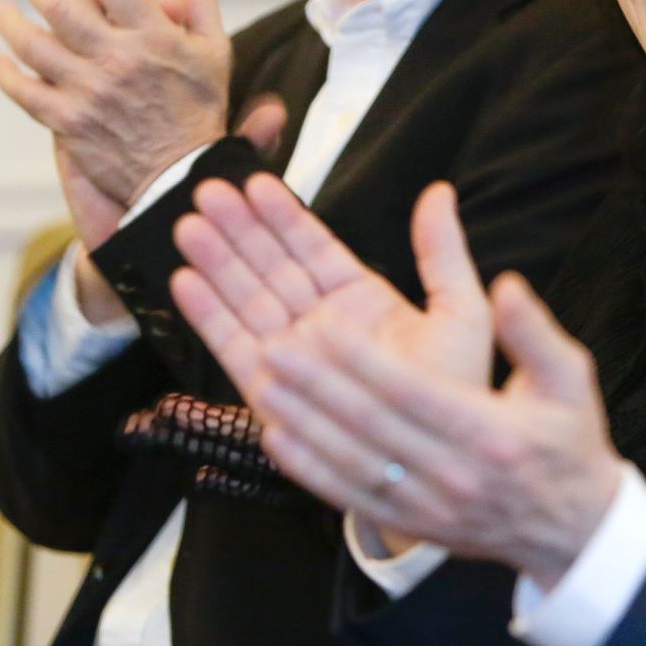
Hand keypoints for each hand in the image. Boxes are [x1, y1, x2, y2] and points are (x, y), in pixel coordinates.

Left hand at [0, 0, 232, 206]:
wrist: (184, 174)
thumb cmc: (199, 107)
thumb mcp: (213, 47)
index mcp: (157, 37)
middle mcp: (120, 60)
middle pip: (60, 4)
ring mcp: (90, 92)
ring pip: (30, 43)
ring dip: (7, 18)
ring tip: (0, 6)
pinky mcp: (68, 121)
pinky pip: (20, 89)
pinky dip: (1, 70)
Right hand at [170, 176, 494, 406]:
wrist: (438, 462)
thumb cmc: (455, 391)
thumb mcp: (461, 311)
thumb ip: (442, 252)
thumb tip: (438, 192)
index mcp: (364, 300)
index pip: (315, 249)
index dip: (284, 217)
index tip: (256, 183)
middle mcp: (323, 324)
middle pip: (272, 267)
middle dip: (239, 231)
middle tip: (208, 192)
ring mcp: (296, 356)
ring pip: (248, 299)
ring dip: (217, 264)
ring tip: (188, 226)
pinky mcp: (274, 391)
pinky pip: (235, 347)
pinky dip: (209, 317)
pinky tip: (185, 282)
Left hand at [253, 266, 622, 590]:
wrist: (575, 526)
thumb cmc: (569, 440)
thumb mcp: (569, 377)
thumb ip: (533, 330)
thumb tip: (507, 286)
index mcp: (493, 432)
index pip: (415, 392)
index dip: (366, 361)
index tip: (325, 326)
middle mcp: (456, 474)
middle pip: (373, 425)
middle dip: (319, 384)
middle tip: (275, 345)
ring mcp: (429, 506)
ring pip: (350, 461)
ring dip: (303, 421)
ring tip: (264, 381)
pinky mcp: (411, 524)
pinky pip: (348, 495)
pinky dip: (308, 468)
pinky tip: (275, 436)